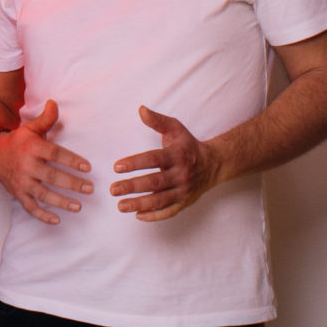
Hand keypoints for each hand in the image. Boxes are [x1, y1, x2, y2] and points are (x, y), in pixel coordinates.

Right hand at [0, 100, 92, 224]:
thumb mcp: (30, 128)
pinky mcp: (18, 194)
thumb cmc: (19, 141)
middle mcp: (26, 166)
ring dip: (61, 201)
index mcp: (32, 148)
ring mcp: (22, 182)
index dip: (72, 161)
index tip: (88, 167)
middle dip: (72, 184)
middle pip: (52, 176)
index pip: (55, 155)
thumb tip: (54, 103)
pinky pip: (30, 207)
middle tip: (90, 188)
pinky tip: (57, 220)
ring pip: (43, 194)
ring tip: (79, 206)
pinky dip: (42, 215)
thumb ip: (45, 119)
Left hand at [111, 105, 229, 220]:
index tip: (116, 167)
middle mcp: (181, 174)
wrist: (214, 164)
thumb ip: (157, 120)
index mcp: (178, 155)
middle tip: (113, 189)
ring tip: (120, 205)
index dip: (135, 163)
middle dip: (133, 187)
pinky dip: (154, 216)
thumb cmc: (188, 145)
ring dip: (139, 204)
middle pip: (155, 182)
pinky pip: (169, 212)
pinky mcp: (184, 202)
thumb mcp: (175, 128)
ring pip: (160, 200)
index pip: (154, 159)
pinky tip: (137, 215)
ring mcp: (184, 191)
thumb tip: (140, 109)